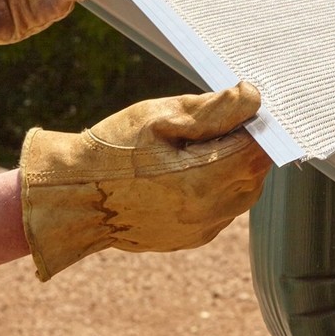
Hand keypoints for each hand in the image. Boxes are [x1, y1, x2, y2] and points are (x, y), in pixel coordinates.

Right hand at [19, 82, 271, 280]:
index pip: (260, 148)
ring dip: (230, 165)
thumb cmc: (112, 151)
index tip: (234, 108)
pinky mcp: (194, 237)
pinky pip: (223, 207)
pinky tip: (183, 172)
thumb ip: (213, 109)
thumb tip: (254, 98)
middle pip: (255, 170)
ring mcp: (204, 229)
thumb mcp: (159, 117)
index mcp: (205, 180)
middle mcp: (211, 212)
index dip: (254, 123)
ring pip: (243, 190)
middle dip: (241, 144)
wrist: (74, 199)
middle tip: (205, 125)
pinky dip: (215, 186)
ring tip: (189, 149)